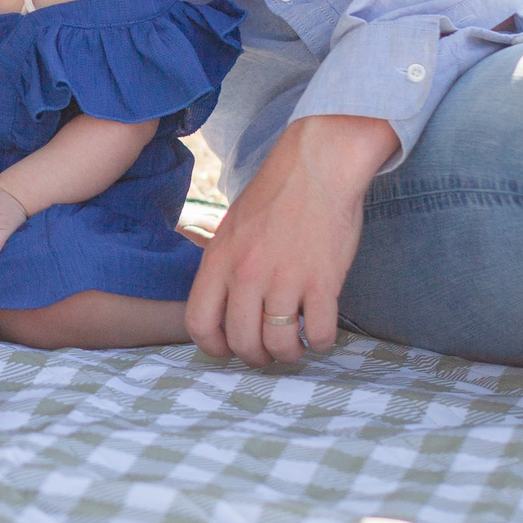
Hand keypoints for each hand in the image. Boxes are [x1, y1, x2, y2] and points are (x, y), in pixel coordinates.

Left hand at [184, 114, 394, 364]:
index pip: (199, 324)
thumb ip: (222, 265)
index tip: (230, 348)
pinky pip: (321, 333)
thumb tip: (218, 301)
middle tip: (269, 351)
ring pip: (281, 345)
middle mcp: (247, 275)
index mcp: (218, 261)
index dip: (214, 347)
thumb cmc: (275, 194)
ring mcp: (285, 280)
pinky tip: (322, 330)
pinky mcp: (323, 281)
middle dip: (256, 357)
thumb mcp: (230, 227)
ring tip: (297, 344)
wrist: (317, 165)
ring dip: (290, 354)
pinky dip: (322, 341)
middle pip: (242, 343)